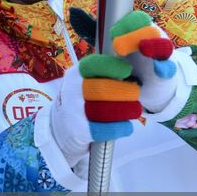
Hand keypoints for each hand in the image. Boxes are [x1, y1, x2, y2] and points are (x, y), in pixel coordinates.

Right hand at [49, 33, 141, 168]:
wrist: (60, 125)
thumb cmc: (82, 96)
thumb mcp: (86, 78)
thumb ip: (104, 71)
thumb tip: (132, 66)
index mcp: (77, 73)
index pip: (93, 65)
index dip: (112, 66)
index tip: (128, 70)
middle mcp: (72, 90)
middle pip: (102, 89)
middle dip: (124, 91)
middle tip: (136, 93)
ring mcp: (74, 111)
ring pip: (104, 110)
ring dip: (125, 110)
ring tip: (135, 109)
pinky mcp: (79, 130)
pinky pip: (103, 129)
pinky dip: (119, 128)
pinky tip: (127, 126)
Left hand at [70, 7, 177, 115]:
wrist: (150, 83)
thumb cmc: (128, 59)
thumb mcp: (109, 46)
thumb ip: (95, 32)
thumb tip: (74, 13)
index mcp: (136, 28)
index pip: (135, 18)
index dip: (125, 23)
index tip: (111, 34)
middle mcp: (151, 37)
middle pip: (148, 28)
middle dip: (133, 35)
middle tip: (117, 46)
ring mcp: (161, 54)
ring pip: (162, 45)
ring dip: (154, 45)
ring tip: (143, 49)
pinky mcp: (167, 72)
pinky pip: (169, 68)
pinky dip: (165, 68)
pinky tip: (159, 70)